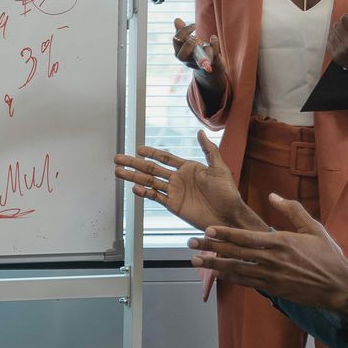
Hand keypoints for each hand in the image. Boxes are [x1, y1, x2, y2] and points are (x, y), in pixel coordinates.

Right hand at [114, 131, 263, 231]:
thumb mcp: (219, 168)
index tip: (138, 149)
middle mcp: (178, 179)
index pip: (165, 158)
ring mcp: (174, 192)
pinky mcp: (173, 205)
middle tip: (118, 159)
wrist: (229, 216)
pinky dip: (144, 193)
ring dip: (133, 177)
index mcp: (188, 168)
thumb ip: (209, 150)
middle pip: (151, 169)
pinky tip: (134, 188)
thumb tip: (200, 132)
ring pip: (149, 182)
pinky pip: (155, 197)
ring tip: (118, 172)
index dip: (151, 153)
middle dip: (134, 163)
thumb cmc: (228, 193)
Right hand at [172, 18, 225, 84]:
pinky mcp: (211, 64)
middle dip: (189, 44)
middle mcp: (187, 60)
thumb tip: (176, 20)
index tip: (194, 25)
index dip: (184, 31)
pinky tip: (213, 38)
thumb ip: (182, 32)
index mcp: (179, 52)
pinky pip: (212, 57)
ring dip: (201, 48)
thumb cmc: (196, 51)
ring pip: (197, 59)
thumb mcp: (188, 41)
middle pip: (181, 55)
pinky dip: (214, 46)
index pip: (176, 41)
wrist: (209, 66)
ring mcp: (199, 64)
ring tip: (203, 42)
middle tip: (197, 38)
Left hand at [189, 194, 347, 310]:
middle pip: (234, 253)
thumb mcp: (314, 227)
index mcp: (281, 242)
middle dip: (210, 248)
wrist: (340, 287)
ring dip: (214, 265)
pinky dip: (230, 277)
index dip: (223, 234)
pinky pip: (246, 282)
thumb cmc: (328, 256)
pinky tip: (217, 274)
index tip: (207, 230)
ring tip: (196, 260)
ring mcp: (271, 276)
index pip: (245, 237)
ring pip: (236, 269)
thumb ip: (292, 210)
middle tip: (190, 244)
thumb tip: (273, 195)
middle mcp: (272, 259)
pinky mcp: (273, 289)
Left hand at [326, 3, 347, 91]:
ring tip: (346, 33)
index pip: (347, 18)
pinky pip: (329, 41)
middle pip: (338, 24)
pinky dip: (334, 38)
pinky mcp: (336, 57)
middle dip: (343, 23)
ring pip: (332, 32)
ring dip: (338, 30)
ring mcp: (342, 52)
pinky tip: (341, 40)